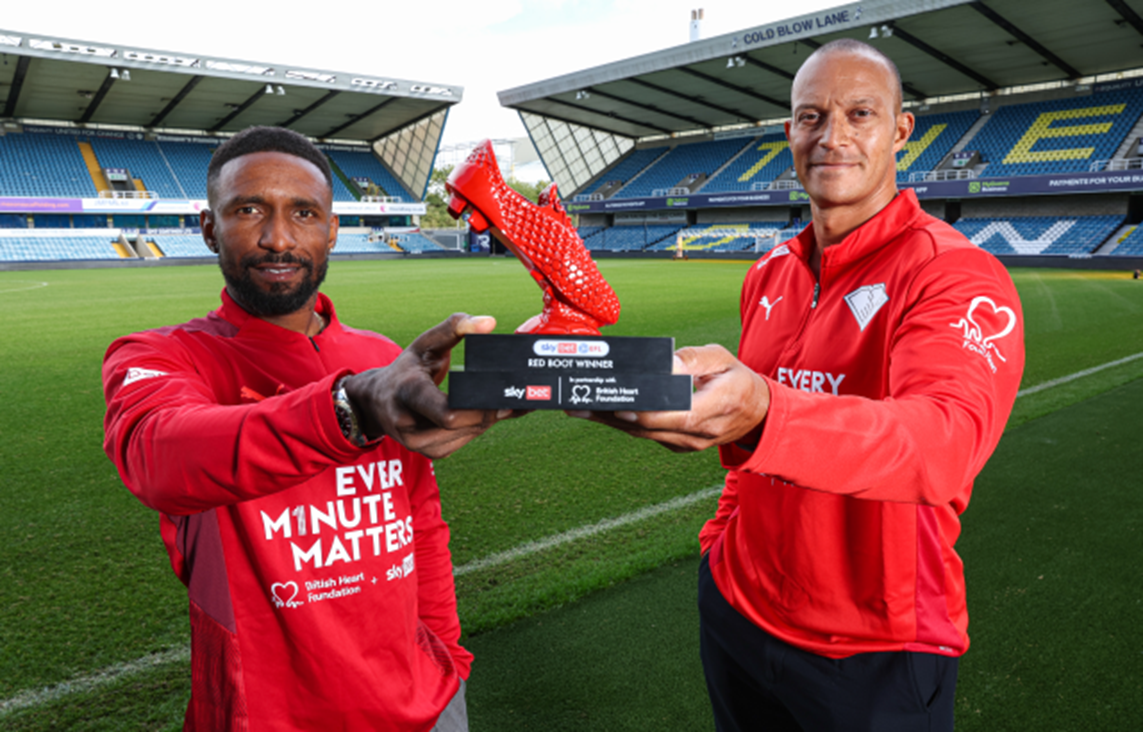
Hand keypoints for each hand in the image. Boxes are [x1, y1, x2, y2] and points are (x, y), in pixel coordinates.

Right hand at [343, 313, 509, 459]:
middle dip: (491, 409)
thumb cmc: (405, 369)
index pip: (447, 413)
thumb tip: (490, 323)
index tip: (502, 390)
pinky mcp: (431, 453)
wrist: (376, 402)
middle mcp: (410, 424)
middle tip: (517, 394)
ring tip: (505, 400)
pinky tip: (489, 411)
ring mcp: (419, 443)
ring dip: (489, 418)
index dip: (478, 407)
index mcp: (408, 393)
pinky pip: (465, 440)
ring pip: (469, 434)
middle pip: (464, 424)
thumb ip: (455, 327)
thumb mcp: (424, 343)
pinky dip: (480, 425)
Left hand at [570, 344, 769, 452]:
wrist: (758, 415)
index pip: (669, 416)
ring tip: (579, 408)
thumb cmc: (738, 381)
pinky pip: (647, 435)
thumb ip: (693, 360)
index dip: (639, 412)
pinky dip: (624, 424)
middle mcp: (696, 435)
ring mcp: (686, 444)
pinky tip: (602, 412)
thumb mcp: (723, 359)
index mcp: (711, 410)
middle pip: (646, 428)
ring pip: (642, 434)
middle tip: (579, 403)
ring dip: (610, 421)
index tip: (612, 403)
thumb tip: (664, 362)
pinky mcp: (678, 445)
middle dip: (610, 415)